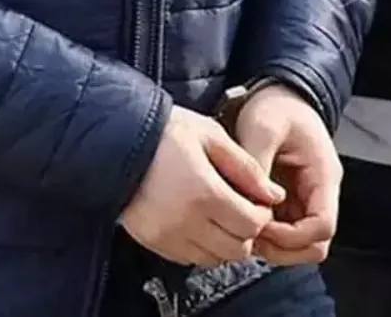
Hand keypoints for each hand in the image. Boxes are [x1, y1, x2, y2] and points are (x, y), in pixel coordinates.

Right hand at [121, 106, 285, 266]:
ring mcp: (167, 235)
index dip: (262, 215)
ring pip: (214, 259)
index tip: (258, 201)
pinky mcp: (153, 241)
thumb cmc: (165, 132)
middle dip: (247, 232)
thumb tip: (274, 195)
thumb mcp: (211, 136)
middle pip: (237, 249)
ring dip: (225, 242)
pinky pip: (190, 259)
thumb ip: (247, 168)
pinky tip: (201, 222)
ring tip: (221, 216)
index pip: (252, 225)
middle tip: (243, 210)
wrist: (116, 140)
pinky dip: (203, 247)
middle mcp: (186, 220)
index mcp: (205, 192)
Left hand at [233, 84, 342, 264]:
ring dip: (274, 246)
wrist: (278, 96)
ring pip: (301, 245)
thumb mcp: (264, 127)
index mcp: (323, 175)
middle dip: (282, 248)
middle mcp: (320, 193)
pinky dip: (267, 236)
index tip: (261, 224)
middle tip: (250, 235)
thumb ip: (257, 163)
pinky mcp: (290, 202)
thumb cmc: (276, 107)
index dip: (291, 236)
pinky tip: (244, 220)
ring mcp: (306, 200)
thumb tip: (251, 201)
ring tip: (244, 229)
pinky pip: (285, 233)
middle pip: (315, 245)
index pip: (322, 226)